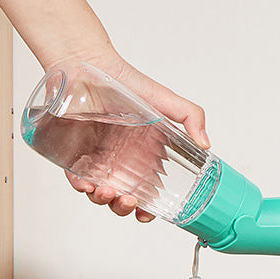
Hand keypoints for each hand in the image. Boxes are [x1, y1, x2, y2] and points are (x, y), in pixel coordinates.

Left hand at [60, 48, 209, 221]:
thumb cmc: (125, 81)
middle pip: (124, 198)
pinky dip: (81, 188)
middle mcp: (122, 161)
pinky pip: (76, 180)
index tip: (149, 214)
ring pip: (101, 194)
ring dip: (105, 201)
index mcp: (145, 155)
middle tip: (129, 202)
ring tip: (107, 193)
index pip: (149, 191)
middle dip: (126, 208)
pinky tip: (87, 185)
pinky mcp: (73, 154)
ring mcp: (97, 159)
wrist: (87, 63)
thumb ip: (191, 117)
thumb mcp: (165, 100)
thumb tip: (206, 144)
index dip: (149, 208)